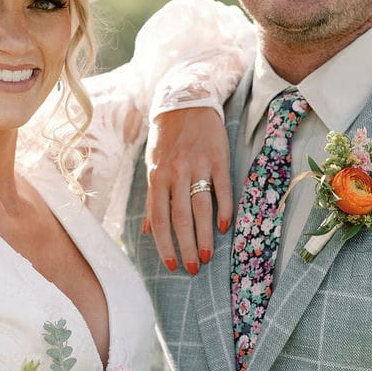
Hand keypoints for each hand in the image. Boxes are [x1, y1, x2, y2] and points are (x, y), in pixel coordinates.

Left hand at [144, 107, 232, 274]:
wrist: (186, 103)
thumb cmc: (167, 139)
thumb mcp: (153, 166)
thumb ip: (152, 200)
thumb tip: (147, 231)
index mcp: (157, 177)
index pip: (159, 219)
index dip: (164, 244)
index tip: (172, 264)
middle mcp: (176, 173)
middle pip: (180, 218)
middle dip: (186, 246)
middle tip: (193, 268)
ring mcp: (198, 166)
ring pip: (201, 208)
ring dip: (205, 235)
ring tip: (208, 256)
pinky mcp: (218, 159)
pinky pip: (222, 188)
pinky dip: (223, 209)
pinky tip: (225, 227)